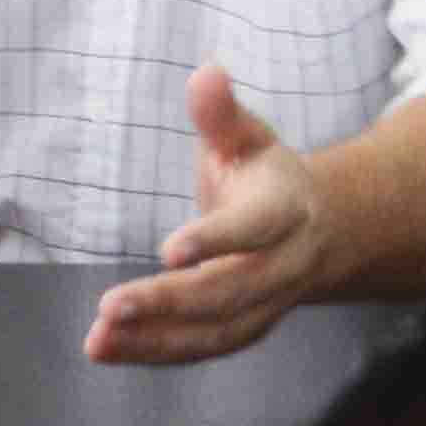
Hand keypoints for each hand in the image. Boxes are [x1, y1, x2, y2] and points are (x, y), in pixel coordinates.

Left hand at [87, 68, 323, 364]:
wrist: (326, 232)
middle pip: (228, 292)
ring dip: (155, 340)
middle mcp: (281, 266)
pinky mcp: (245, 329)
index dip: (215, 240)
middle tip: (110, 306)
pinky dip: (154, 353)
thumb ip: (221, 113)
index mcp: (284, 212)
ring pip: (215, 332)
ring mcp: (267, 305)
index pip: (252, 230)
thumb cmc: (269, 177)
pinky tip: (107, 349)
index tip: (169, 249)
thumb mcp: (250, 137)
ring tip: (99, 340)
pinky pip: (202, 348)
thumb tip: (205, 72)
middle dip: (169, 303)